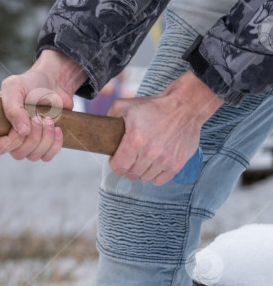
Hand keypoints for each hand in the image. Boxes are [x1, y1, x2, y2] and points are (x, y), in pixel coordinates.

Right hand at [0, 50, 86, 160]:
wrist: (52, 83)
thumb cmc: (29, 83)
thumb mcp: (14, 87)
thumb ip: (12, 108)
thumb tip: (22, 132)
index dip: (14, 140)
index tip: (27, 120)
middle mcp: (11, 139)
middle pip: (18, 154)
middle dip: (33, 137)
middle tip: (39, 117)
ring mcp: (28, 144)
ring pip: (34, 156)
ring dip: (45, 139)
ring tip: (48, 119)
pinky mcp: (44, 145)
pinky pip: (47, 157)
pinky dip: (55, 145)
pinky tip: (58, 129)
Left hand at [108, 70, 222, 185]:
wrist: (184, 106)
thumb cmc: (154, 106)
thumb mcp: (124, 105)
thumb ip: (109, 116)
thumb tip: (101, 129)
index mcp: (135, 140)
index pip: (117, 167)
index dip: (114, 163)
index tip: (116, 158)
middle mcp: (150, 153)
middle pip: (130, 174)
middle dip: (126, 167)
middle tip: (129, 158)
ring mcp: (165, 160)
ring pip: (144, 178)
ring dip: (140, 171)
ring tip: (141, 160)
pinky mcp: (177, 163)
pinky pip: (160, 181)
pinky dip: (154, 176)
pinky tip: (153, 165)